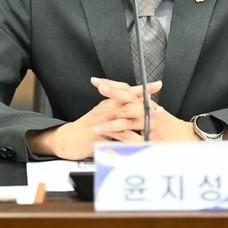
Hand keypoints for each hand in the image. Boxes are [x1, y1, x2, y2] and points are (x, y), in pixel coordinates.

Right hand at [26, 77, 161, 159]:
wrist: (67, 138)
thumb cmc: (87, 128)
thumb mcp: (102, 115)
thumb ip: (116, 110)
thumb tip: (133, 107)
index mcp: (108, 103)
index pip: (127, 91)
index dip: (142, 88)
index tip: (157, 85)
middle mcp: (105, 109)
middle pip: (127, 102)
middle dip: (145, 103)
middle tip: (160, 107)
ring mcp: (101, 121)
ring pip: (123, 117)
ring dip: (139, 120)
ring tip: (152, 123)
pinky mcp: (97, 134)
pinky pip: (114, 136)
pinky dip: (127, 139)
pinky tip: (138, 142)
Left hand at [90, 77, 198, 142]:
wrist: (188, 138)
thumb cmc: (169, 126)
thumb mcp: (155, 112)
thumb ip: (141, 105)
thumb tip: (125, 100)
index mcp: (147, 103)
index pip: (128, 91)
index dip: (114, 85)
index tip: (99, 81)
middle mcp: (149, 110)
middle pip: (128, 98)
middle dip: (112, 92)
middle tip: (99, 87)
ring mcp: (150, 124)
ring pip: (128, 119)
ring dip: (110, 122)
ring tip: (96, 124)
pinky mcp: (151, 138)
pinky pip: (133, 137)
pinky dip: (120, 138)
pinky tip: (110, 140)